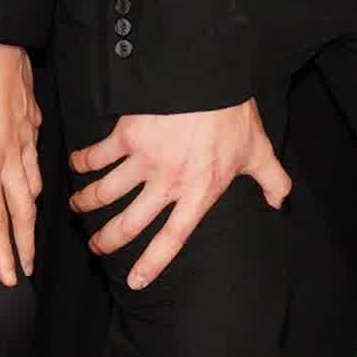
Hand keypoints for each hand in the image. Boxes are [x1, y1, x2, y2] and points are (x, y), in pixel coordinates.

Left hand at [0, 40, 42, 285]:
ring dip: (33, 206)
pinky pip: (37, 149)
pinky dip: (36, 167)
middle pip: (24, 207)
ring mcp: (25, 134)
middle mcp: (11, 154)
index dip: (2, 251)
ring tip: (30, 222)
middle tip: (28, 266)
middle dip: (27, 241)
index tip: (11, 276)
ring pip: (35, 179)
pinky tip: (30, 165)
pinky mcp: (32, 115)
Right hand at [68, 102, 287, 285]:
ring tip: (78, 207)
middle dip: (107, 241)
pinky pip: (97, 156)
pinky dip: (82, 162)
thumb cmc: (234, 114)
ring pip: (105, 193)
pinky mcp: (127, 135)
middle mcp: (167, 183)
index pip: (172, 238)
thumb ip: (272, 180)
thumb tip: (280, 200)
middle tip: (95, 247)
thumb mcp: (259, 150)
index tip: (135, 281)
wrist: (208, 76)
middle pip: (129, 224)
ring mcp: (144, 160)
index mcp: (198, 192)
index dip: (152, 263)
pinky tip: (76, 165)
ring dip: (87, 203)